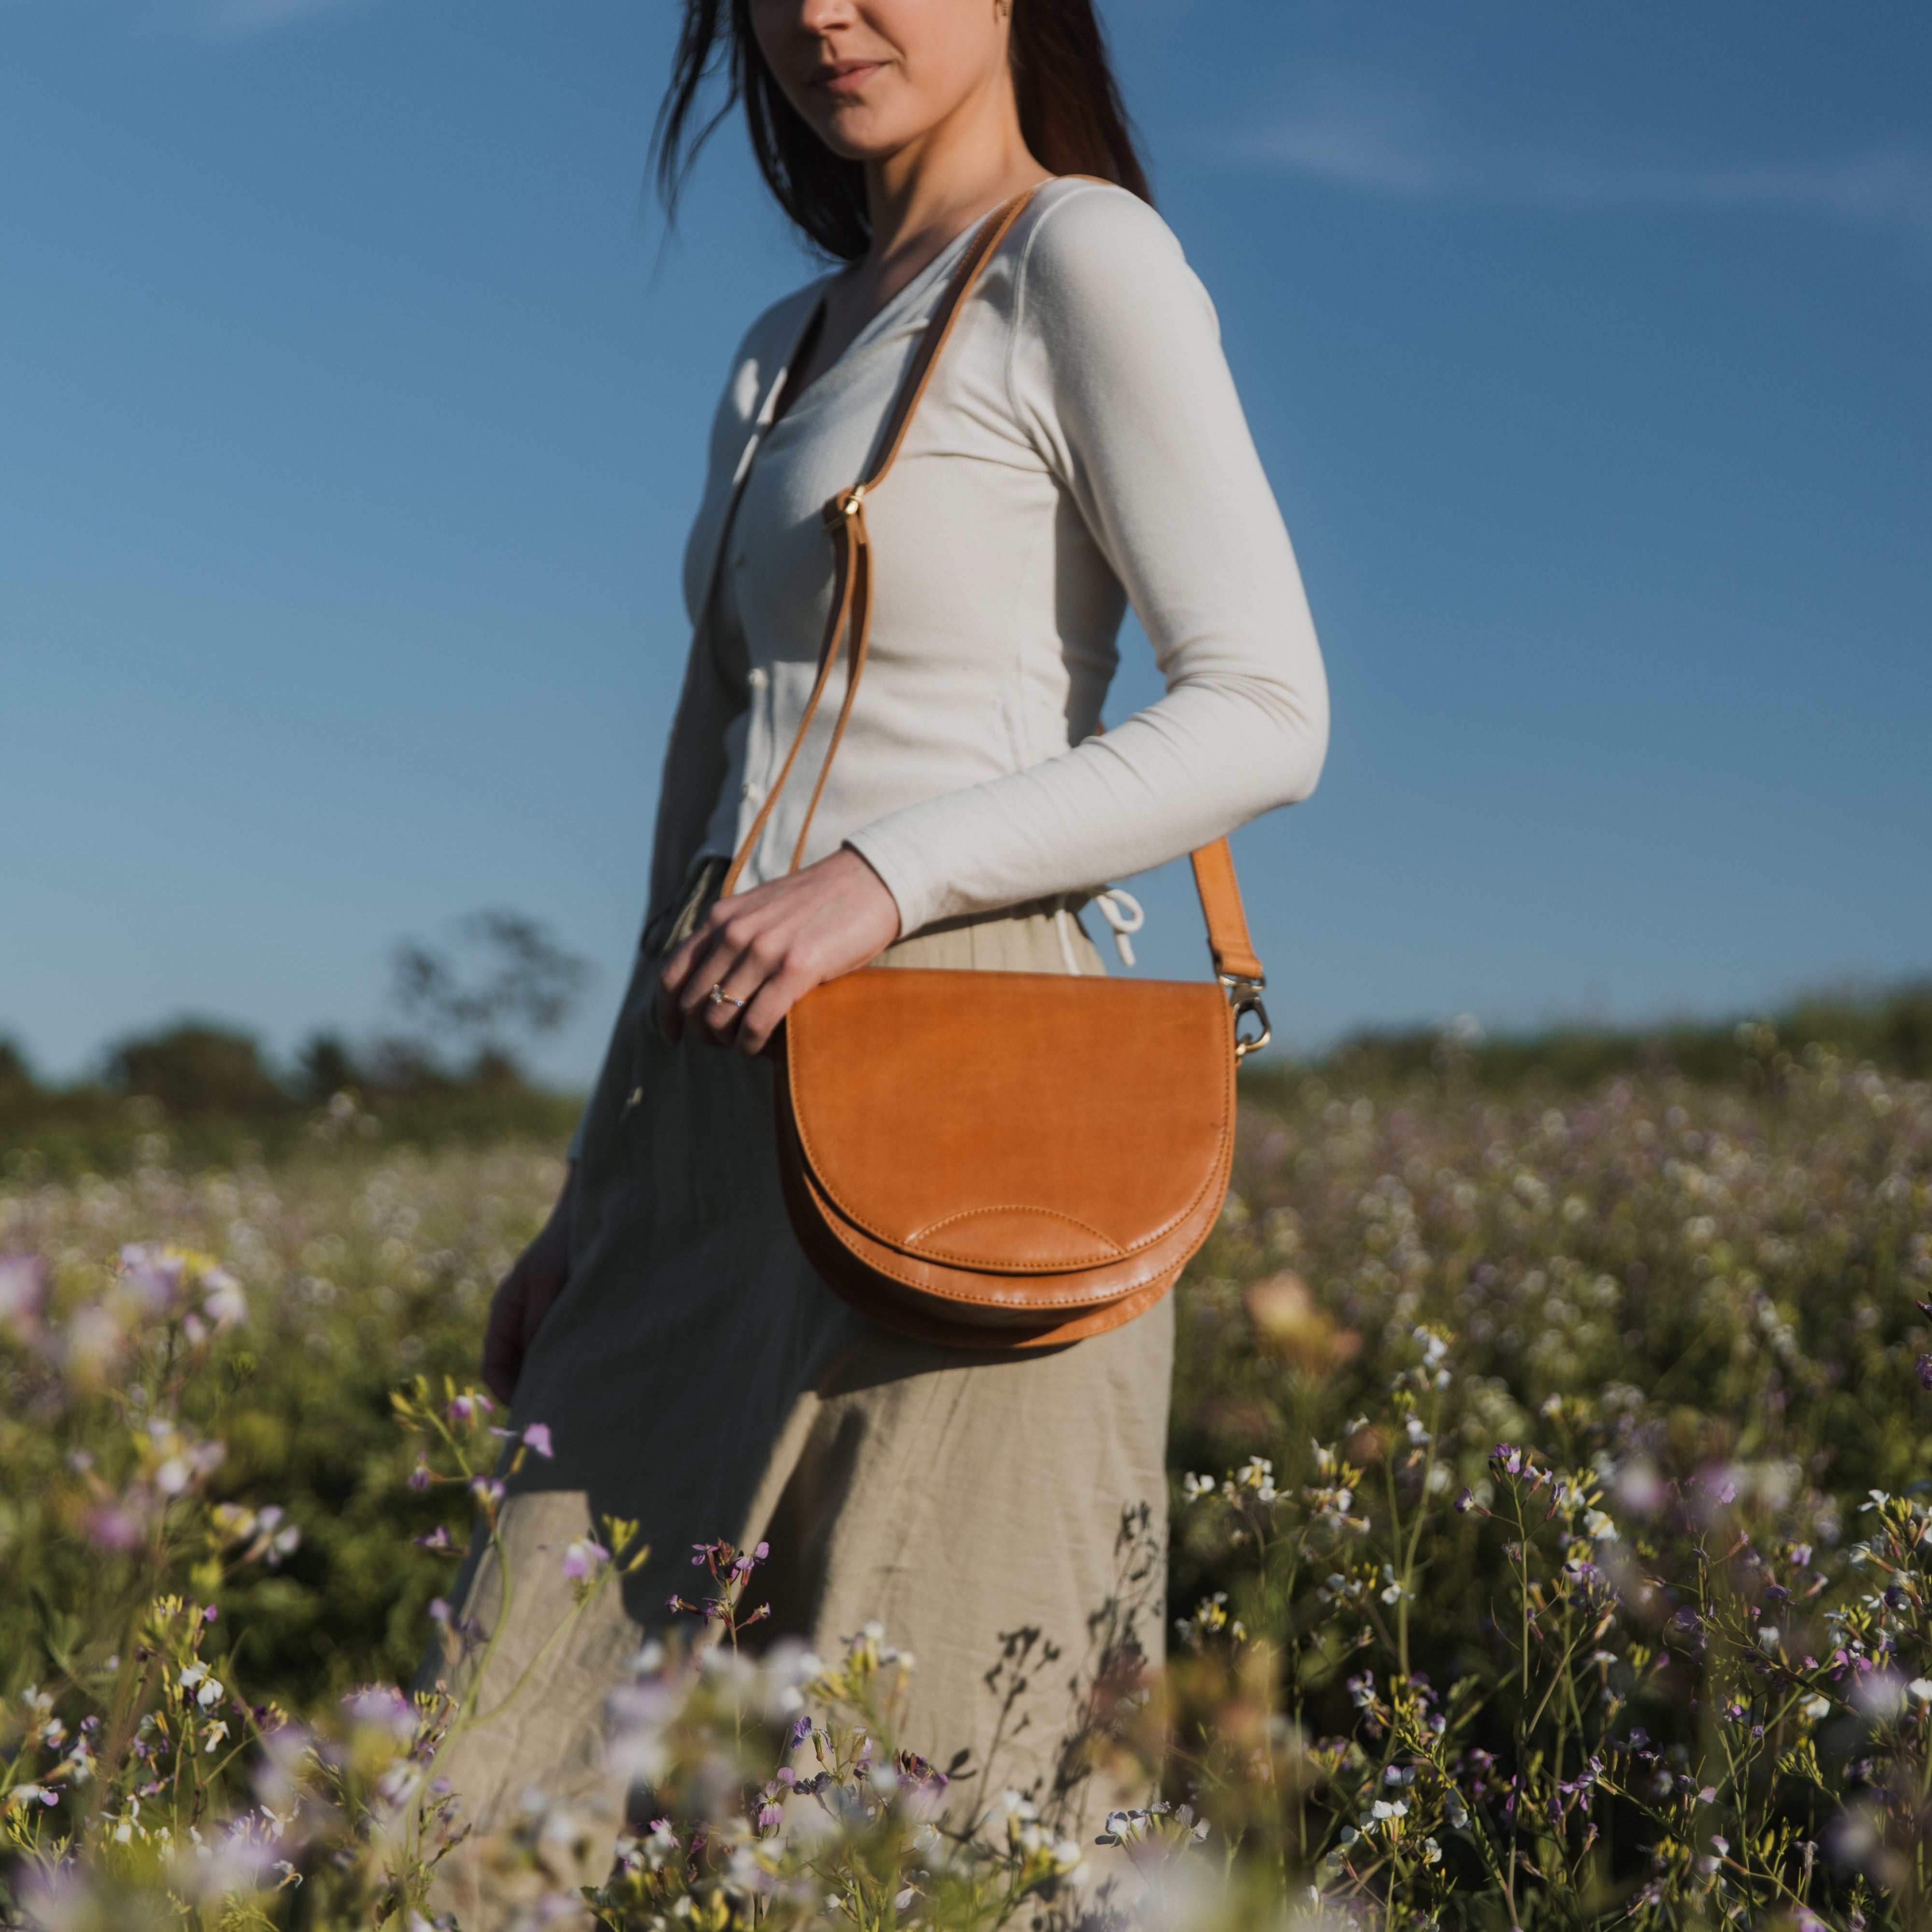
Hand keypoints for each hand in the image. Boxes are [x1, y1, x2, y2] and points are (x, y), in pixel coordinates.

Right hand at [482, 1165, 574, 1404]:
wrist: (598, 1211)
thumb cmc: (567, 1242)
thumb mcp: (548, 1281)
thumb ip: (540, 1323)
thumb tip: (536, 1371)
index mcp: (506, 1312)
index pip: (494, 1367)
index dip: (507, 1394)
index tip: (532, 1413)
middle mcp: (524, 1322)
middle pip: (520, 1373)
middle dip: (536, 1395)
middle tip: (562, 1419)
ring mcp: (547, 1320)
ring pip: (545, 1365)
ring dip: (558, 1382)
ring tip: (583, 1400)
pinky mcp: (574, 1318)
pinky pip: (567, 1351)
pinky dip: (575, 1365)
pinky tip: (599, 1374)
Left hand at [659, 846, 901, 1055]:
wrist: (870, 881)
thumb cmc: (821, 902)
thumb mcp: (762, 910)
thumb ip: (735, 935)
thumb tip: (716, 980)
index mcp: (722, 918)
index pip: (674, 973)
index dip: (666, 1012)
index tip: (673, 1035)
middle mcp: (734, 932)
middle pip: (694, 1002)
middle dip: (703, 1032)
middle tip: (724, 1043)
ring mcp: (763, 949)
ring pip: (721, 1016)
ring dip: (729, 1041)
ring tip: (747, 1046)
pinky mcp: (796, 968)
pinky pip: (757, 1021)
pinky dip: (754, 1044)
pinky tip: (763, 1049)